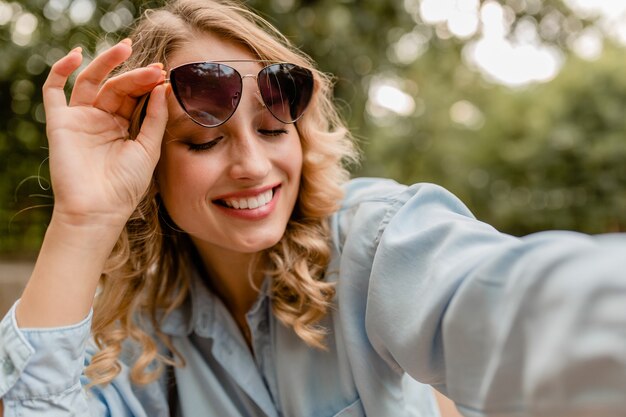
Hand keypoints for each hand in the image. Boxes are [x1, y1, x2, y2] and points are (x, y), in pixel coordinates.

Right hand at [42, 39, 167, 227]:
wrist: (98, 210)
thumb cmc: (125, 185)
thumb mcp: (148, 149)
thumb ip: (155, 118)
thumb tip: (162, 86)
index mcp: (122, 126)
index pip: (134, 96)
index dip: (147, 83)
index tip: (164, 74)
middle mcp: (100, 120)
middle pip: (116, 86)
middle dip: (135, 75)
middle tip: (154, 68)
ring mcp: (80, 119)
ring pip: (91, 81)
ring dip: (106, 63)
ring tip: (125, 49)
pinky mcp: (60, 122)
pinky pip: (54, 90)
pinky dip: (61, 70)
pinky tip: (76, 55)